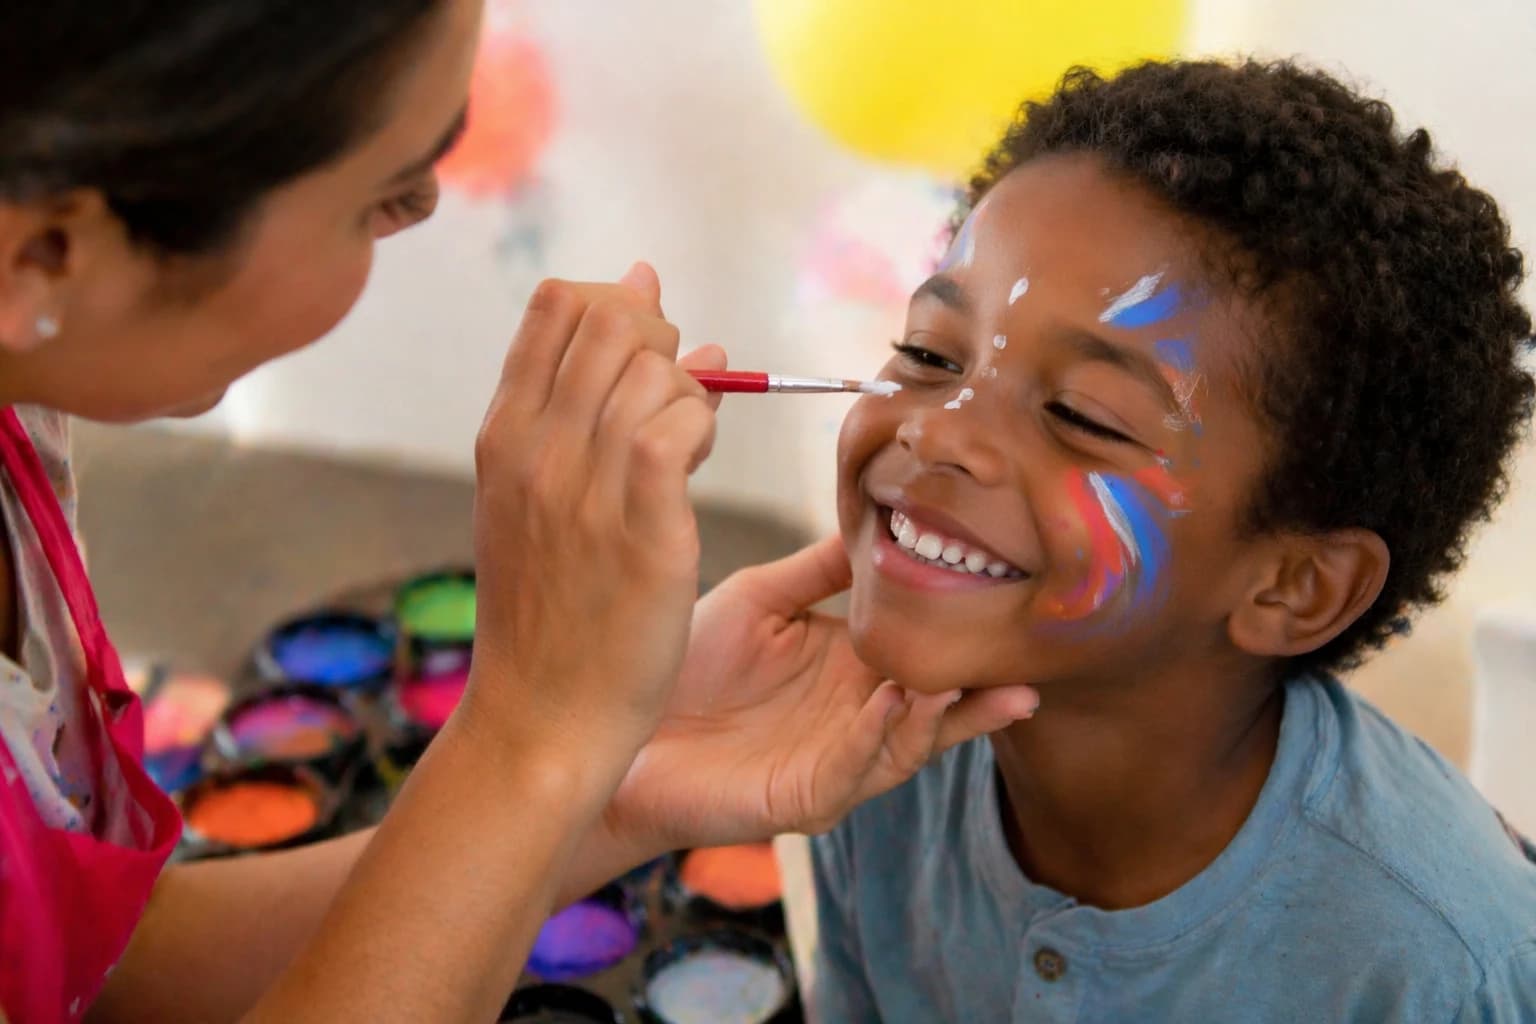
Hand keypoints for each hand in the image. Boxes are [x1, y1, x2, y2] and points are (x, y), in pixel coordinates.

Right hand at [464, 263, 718, 776]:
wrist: (541, 715)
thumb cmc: (550, 611)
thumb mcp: (538, 503)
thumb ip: (585, 413)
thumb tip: (669, 322)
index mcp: (502, 435)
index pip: (557, 304)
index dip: (615, 306)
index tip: (641, 356)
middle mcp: (535, 447)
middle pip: (611, 318)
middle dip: (659, 339)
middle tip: (669, 400)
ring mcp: (584, 484)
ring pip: (654, 367)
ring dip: (686, 392)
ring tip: (683, 449)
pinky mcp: (642, 524)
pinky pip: (681, 423)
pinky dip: (702, 426)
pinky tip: (695, 466)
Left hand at [602, 536, 1039, 850]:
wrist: (619, 725)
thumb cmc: (685, 665)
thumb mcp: (759, 598)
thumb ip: (819, 569)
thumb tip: (875, 522)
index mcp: (851, 670)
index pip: (923, 654)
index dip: (961, 638)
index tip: (1003, 605)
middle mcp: (855, 718)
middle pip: (935, 708)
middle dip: (978, 691)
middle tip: (1024, 665)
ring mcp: (836, 762)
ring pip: (907, 745)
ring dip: (937, 715)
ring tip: (959, 676)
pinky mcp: (805, 796)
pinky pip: (851, 769)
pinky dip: (874, 738)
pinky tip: (890, 703)